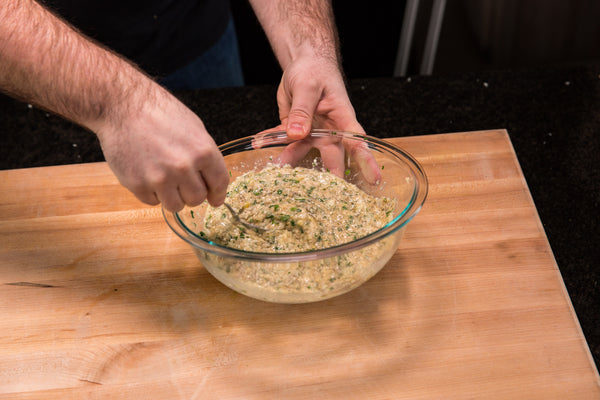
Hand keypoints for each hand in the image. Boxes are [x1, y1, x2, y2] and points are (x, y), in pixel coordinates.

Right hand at [94, 86, 228, 211]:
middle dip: (191, 193)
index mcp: (202, 151)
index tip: (215, 200)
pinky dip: (151, 192)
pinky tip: (146, 172)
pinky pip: (152, 201)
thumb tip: (211, 179)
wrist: (122, 105)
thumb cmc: (158, 112)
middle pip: (197, 199)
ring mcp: (159, 178)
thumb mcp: (193, 128)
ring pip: (175, 206)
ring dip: (172, 196)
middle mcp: (183, 167)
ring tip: (163, 177)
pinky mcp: (137, 185)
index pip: (219, 183)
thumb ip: (204, 156)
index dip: (218, 194)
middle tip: (182, 182)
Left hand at [260, 54, 381, 183]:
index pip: (357, 141)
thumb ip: (302, 111)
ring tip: (274, 171)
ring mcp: (312, 132)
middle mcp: (330, 130)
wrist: (303, 63)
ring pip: (302, 152)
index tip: (374, 179)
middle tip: (321, 196)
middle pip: (331, 157)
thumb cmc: (314, 70)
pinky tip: (258, 144)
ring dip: (288, 162)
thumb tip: (297, 134)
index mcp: (341, 118)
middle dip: (327, 178)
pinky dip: (270, 142)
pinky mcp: (296, 131)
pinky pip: (283, 141)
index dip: (366, 161)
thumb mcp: (307, 86)